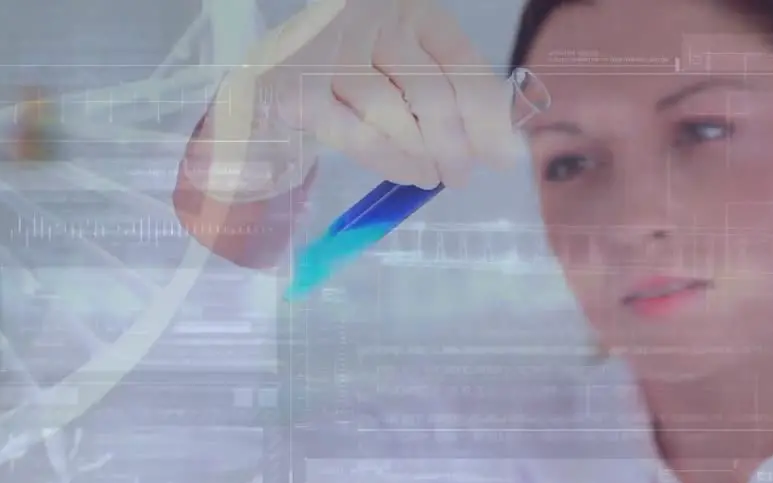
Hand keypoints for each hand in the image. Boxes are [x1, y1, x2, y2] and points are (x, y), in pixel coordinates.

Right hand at [208, 0, 518, 193]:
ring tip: (432, 176)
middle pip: (432, 95)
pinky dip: (388, 161)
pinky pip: (356, 136)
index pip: (462, 64)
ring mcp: (333, 54)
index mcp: (411, 9)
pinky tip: (404, 171)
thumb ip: (448, 94)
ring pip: (395, 118)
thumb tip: (500, 148)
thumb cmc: (351, 63)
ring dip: (423, 158)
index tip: (505, 154)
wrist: (267, 61)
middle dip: (456, 146)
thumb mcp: (404, 60)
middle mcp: (373, 22)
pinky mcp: (298, 91)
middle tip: (462, 174)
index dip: (489, 116)